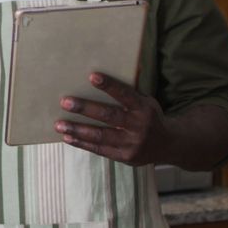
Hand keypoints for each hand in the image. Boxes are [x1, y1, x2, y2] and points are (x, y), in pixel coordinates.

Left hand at [54, 72, 168, 165]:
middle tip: (65, 102)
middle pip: (109, 116)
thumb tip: (116, 69)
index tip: (92, 76)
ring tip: (59, 124)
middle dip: (85, 109)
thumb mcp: (147, 100)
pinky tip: (68, 137)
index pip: (125, 95)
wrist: (168, 145)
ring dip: (77, 129)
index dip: (109, 86)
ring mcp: (131, 144)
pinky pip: (99, 150)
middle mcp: (138, 126)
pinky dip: (82, 143)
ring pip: (100, 136)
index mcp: (144, 108)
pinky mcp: (124, 157)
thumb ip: (130, 90)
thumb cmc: (150, 116)